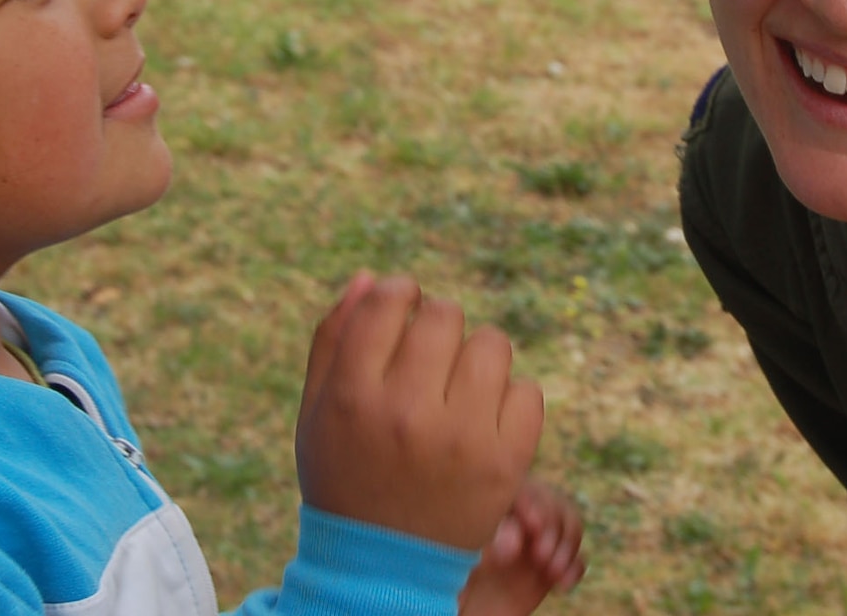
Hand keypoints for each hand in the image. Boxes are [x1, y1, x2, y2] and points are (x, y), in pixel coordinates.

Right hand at [296, 273, 544, 549]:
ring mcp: (460, 438)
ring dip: (478, 359)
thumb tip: (373, 277)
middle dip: (440, 327)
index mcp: (353, 395)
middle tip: (432, 361)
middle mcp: (406, 412)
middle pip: (445, 314)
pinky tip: (484, 424)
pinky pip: (528, 391)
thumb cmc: (346, 475)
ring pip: (492, 344)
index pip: (389, 299)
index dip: (401, 295)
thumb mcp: (318, 411)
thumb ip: (335, 339)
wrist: (382, 569)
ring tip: (460, 391)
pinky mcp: (505, 464)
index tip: (404, 315)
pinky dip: (510, 402)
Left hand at [459, 481, 586, 615]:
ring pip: (568, 524)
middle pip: (551, 502)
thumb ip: (488, 542)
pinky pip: (575, 559)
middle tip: (539, 554)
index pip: (520, 487)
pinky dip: (573, 568)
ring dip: (565, 547)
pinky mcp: (547, 568)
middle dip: (551, 527)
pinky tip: (561, 585)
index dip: (532, 502)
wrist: (455, 609)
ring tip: (549, 570)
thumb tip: (514, 546)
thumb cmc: (443, 579)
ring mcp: (533, 541)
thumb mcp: (459, 556)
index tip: (530, 523)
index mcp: (491, 502)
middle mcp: (516, 517)